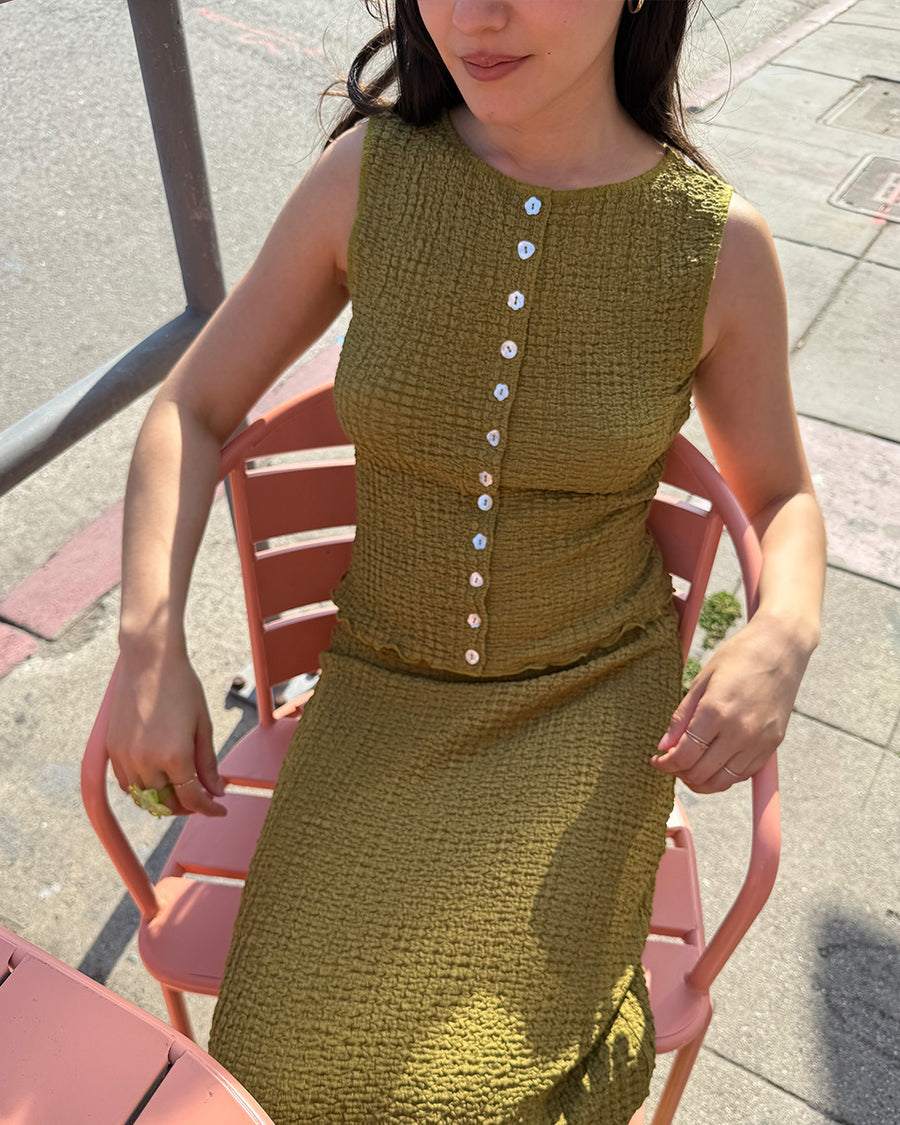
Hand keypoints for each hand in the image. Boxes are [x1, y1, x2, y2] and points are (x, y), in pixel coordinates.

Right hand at [107, 652, 226, 816]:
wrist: (148, 661)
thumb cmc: (181, 687)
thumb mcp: (202, 725)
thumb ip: (208, 763)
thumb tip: (217, 791)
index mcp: (174, 756)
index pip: (192, 799)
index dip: (208, 809)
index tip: (219, 810)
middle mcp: (146, 762)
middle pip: (166, 805)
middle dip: (187, 807)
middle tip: (201, 798)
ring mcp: (125, 757)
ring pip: (143, 799)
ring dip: (162, 801)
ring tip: (180, 790)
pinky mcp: (111, 750)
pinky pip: (126, 784)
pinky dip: (142, 789)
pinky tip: (157, 778)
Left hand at [651, 612, 811, 792]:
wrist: (781, 648)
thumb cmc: (738, 657)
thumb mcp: (701, 680)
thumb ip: (682, 717)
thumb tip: (664, 746)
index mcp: (716, 711)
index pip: (684, 755)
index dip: (666, 764)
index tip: (657, 761)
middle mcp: (739, 731)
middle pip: (701, 773)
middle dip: (679, 773)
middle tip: (671, 763)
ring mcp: (759, 741)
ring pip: (723, 782)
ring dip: (701, 781)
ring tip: (689, 768)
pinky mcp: (772, 745)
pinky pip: (743, 774)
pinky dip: (724, 777)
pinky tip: (713, 764)